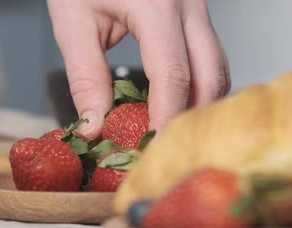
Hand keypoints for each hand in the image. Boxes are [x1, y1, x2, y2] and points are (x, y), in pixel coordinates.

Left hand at [47, 0, 229, 138]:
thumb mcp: (73, 23)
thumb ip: (86, 78)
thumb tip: (95, 128)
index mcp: (156, 5)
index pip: (173, 75)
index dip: (165, 118)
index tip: (152, 149)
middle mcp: (189, 4)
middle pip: (210, 75)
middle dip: (190, 116)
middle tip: (162, 147)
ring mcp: (199, 5)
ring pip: (218, 66)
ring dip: (198, 102)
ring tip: (167, 130)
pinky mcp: (197, 10)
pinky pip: (209, 54)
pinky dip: (198, 84)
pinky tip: (174, 102)